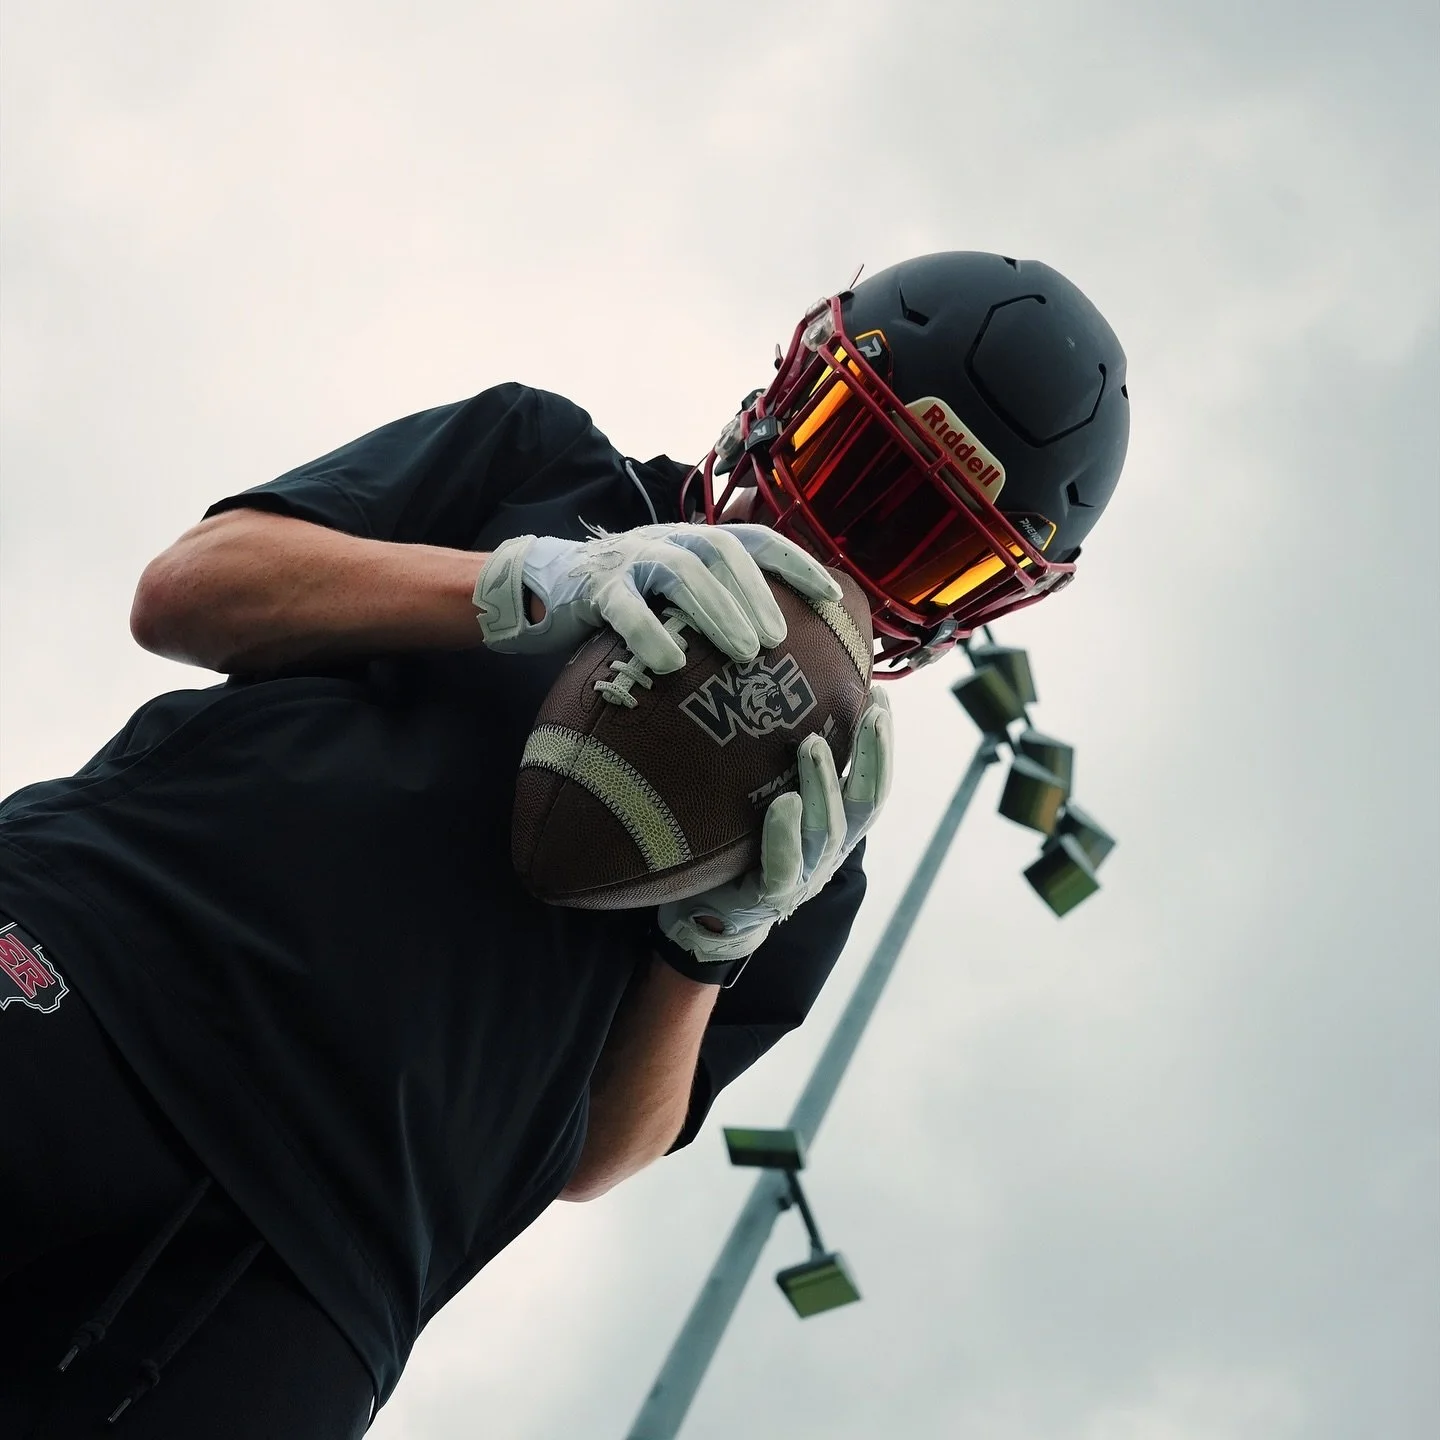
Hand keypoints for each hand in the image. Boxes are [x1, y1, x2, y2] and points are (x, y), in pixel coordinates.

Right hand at [471, 523, 840, 673]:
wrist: (545, 586)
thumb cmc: (626, 603)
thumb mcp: (674, 597)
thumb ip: (716, 608)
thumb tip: (781, 654)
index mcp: (692, 542)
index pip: (753, 540)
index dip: (795, 563)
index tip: (833, 596)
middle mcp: (666, 541)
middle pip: (721, 551)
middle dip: (756, 594)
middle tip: (779, 640)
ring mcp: (629, 560)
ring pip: (679, 570)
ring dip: (718, 611)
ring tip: (745, 653)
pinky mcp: (593, 589)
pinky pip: (624, 607)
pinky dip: (650, 632)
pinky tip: (672, 663)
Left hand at [657, 687, 892, 971]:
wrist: (709, 909)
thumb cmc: (742, 841)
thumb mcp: (769, 793)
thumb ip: (787, 760)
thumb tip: (789, 690)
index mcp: (837, 825)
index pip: (871, 781)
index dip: (881, 741)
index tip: (878, 693)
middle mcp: (830, 851)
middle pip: (865, 803)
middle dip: (872, 754)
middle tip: (871, 710)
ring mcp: (804, 877)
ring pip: (826, 830)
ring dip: (823, 783)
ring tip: (812, 744)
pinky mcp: (770, 896)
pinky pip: (784, 866)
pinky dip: (786, 834)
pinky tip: (784, 802)